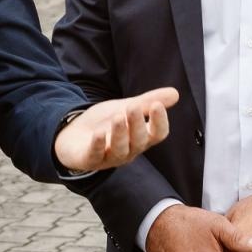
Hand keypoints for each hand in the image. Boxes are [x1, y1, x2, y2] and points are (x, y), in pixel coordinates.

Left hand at [55, 87, 179, 172]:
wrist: (75, 134)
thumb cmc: (106, 123)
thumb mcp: (126, 108)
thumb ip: (147, 102)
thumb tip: (176, 93)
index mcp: (141, 138)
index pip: (157, 134)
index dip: (159, 122)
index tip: (157, 105)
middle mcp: (129, 150)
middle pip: (139, 141)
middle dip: (137, 124)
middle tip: (133, 106)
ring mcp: (109, 157)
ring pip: (119, 150)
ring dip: (120, 134)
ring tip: (118, 116)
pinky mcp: (90, 159)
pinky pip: (95, 155)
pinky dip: (98, 144)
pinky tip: (98, 133)